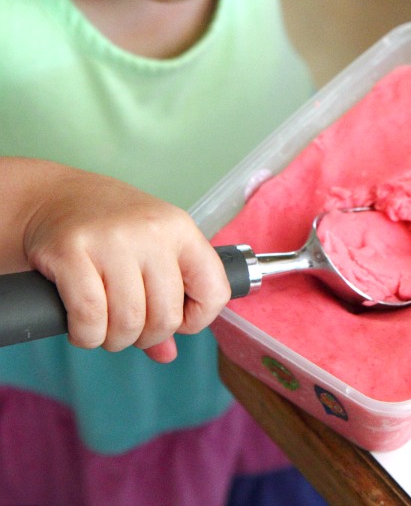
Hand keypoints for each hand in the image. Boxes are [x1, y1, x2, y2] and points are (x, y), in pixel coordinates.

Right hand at [23, 169, 230, 361]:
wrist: (54, 197)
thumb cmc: (108, 227)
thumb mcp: (150, 250)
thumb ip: (166, 299)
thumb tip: (168, 354)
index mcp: (179, 229)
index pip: (214, 290)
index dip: (196, 320)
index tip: (174, 319)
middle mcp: (151, 231)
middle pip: (165, 317)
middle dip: (144, 337)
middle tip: (125, 326)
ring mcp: (112, 240)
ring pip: (128, 323)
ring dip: (112, 339)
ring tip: (101, 324)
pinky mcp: (72, 251)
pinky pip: (89, 318)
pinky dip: (85, 335)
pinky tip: (80, 325)